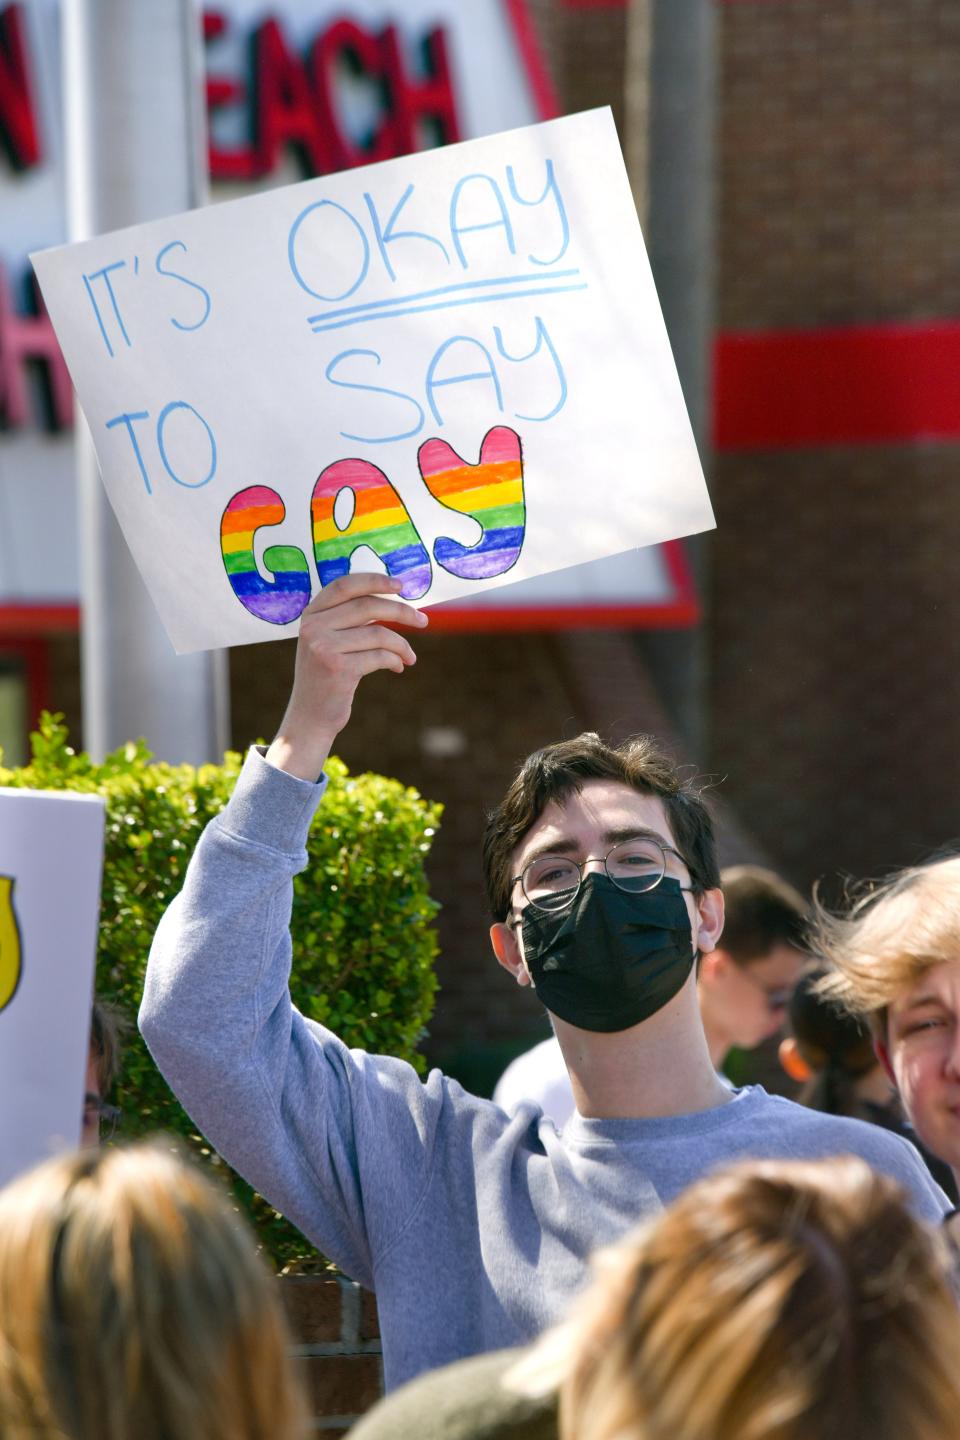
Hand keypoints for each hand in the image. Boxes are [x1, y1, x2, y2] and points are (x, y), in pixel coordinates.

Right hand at [266, 573, 427, 780]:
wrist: (310, 716)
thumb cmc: (327, 676)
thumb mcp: (328, 641)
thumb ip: (346, 619)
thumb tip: (393, 599)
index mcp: (311, 614)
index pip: (345, 585)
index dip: (374, 580)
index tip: (401, 585)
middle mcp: (313, 627)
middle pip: (368, 606)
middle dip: (402, 611)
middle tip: (423, 620)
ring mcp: (323, 648)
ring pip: (378, 633)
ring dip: (402, 644)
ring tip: (410, 656)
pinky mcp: (338, 669)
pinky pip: (380, 656)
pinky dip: (395, 660)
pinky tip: (398, 667)